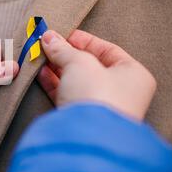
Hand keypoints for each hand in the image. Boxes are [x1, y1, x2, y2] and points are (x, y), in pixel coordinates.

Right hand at [38, 30, 156, 120]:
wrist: (87, 138)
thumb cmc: (96, 94)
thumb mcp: (79, 62)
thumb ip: (63, 48)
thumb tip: (48, 37)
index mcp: (132, 74)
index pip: (107, 49)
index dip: (82, 39)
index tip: (61, 34)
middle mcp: (120, 91)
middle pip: (89, 65)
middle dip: (65, 54)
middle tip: (46, 44)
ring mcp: (101, 107)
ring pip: (76, 81)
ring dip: (56, 68)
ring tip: (38, 57)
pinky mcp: (82, 119)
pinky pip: (67, 95)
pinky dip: (53, 84)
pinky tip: (39, 73)